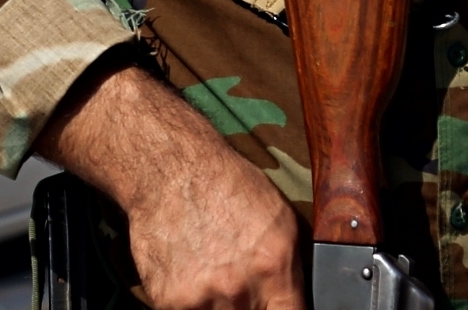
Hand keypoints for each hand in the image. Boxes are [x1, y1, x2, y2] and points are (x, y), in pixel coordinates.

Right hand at [39, 65, 300, 309]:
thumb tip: (299, 302)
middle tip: (243, 281)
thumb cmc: (227, 186)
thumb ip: (292, 270)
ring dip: (221, 307)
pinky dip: (193, 304)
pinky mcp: (168, 301)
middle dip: (252, 306)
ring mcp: (200, 298)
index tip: (278, 306)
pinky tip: (193, 275)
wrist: (172, 170)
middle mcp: (237, 287)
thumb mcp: (281, 219)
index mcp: (273, 265)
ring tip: (216, 275)